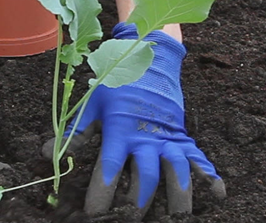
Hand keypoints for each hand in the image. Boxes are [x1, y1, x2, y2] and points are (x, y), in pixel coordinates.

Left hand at [47, 22, 225, 217]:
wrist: (150, 59)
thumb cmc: (117, 84)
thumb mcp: (93, 104)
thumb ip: (75, 133)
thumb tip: (48, 154)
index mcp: (121, 129)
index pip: (110, 166)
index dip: (102, 191)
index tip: (94, 213)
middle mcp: (147, 136)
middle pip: (146, 175)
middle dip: (138, 202)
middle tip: (130, 220)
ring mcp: (169, 137)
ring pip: (177, 170)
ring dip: (178, 196)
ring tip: (178, 218)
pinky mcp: (184, 136)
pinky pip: (199, 158)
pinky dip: (210, 176)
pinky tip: (218, 196)